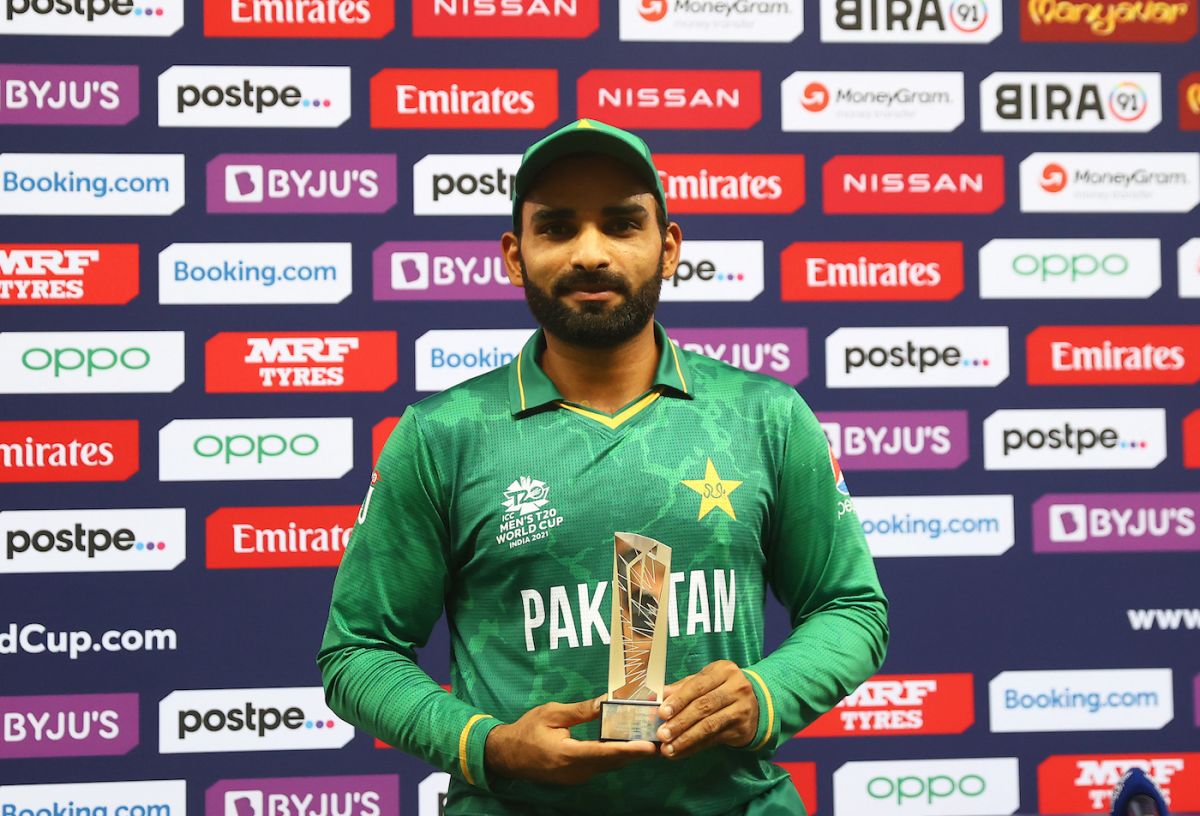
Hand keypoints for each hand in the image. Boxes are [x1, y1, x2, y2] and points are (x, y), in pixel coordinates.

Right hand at [484, 694, 656, 784]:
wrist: (506, 755)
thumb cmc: (527, 730)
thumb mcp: (552, 714)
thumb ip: (580, 711)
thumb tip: (605, 702)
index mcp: (567, 754)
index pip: (603, 753)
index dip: (628, 750)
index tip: (647, 747)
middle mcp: (575, 771)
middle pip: (611, 762)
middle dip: (635, 752)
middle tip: (658, 739)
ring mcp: (575, 777)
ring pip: (608, 766)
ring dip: (627, 755)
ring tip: (647, 740)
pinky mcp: (575, 776)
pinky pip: (600, 767)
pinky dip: (614, 757)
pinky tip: (625, 745)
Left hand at [655, 660, 758, 758]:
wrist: (757, 704)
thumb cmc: (722, 689)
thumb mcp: (706, 681)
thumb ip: (683, 687)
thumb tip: (659, 695)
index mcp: (723, 670)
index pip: (698, 685)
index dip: (679, 700)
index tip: (661, 713)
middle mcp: (736, 688)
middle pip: (703, 706)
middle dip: (680, 722)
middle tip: (662, 734)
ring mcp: (741, 709)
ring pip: (709, 725)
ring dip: (686, 738)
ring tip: (668, 748)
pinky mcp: (742, 729)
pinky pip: (714, 739)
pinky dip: (695, 747)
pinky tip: (680, 752)